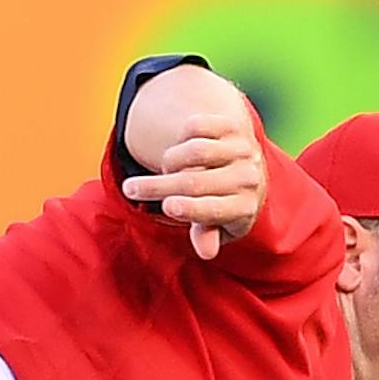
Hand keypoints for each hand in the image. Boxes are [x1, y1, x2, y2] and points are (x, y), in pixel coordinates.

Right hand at [120, 112, 266, 259]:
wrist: (245, 166)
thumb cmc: (224, 203)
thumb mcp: (218, 225)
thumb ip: (207, 234)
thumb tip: (206, 252)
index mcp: (246, 207)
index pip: (214, 209)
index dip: (190, 209)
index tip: (166, 206)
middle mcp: (249, 178)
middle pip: (195, 182)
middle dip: (158, 187)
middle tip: (130, 189)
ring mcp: (243, 150)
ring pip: (195, 152)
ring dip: (169, 161)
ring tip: (164, 169)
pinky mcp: (233, 126)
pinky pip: (197, 127)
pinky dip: (182, 136)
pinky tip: (181, 147)